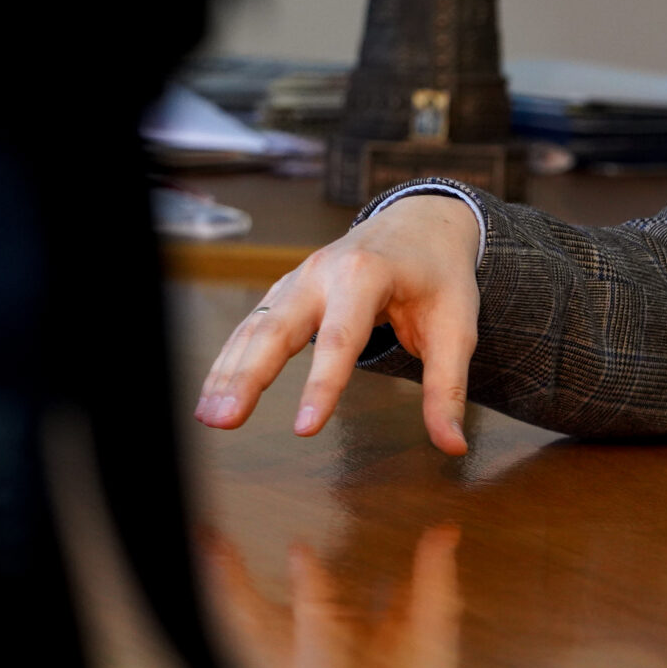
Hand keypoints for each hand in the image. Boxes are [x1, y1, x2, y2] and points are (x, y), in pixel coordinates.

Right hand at [193, 193, 480, 453]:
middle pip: (279, 327)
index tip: (304, 430)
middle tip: (224, 421)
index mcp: (368, 275)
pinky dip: (230, 358)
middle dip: (249, 376)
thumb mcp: (457, 328)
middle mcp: (324, 271)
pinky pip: (253, 324)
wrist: (422, 223)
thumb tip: (452, 445)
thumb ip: (447, 387)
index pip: (342, 337)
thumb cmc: (440, 277)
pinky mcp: (289, 289)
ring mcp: (300, 277)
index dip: (322, 385)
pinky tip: (214, 394)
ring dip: (229, 371)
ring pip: (256, 325)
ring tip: (209, 417)